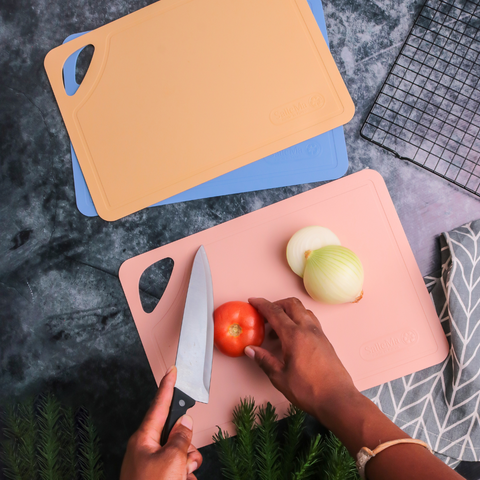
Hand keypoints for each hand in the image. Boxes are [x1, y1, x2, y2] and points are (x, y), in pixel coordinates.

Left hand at [120, 366, 201, 479]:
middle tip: (186, 457)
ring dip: (187, 463)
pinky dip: (184, 475)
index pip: (158, 405)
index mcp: (143, 439)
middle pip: (173, 432)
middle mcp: (145, 450)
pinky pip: (178, 468)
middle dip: (186, 441)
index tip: (172, 370)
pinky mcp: (158, 479)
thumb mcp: (172, 460)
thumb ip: (181, 437)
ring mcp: (151, 466)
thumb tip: (186, 423)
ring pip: (179, 452)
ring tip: (183, 477)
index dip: (167, 386)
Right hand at [245, 297, 357, 425]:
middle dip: (276, 303)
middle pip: (291, 304)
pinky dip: (298, 320)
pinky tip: (292, 336)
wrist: (338, 399)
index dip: (261, 305)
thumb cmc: (308, 390)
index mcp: (294, 336)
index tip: (252, 301)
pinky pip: (310, 320)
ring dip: (288, 311)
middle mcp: (308, 330)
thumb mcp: (280, 378)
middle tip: (264, 314)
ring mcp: (319, 334)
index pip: (275, 312)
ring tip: (277, 328)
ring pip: (303, 310)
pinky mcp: (325, 340)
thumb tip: (250, 350)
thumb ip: (264, 360)